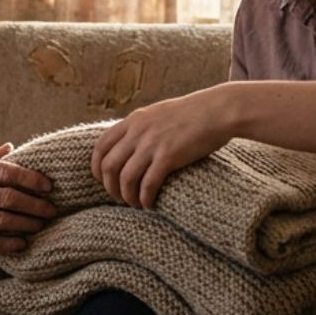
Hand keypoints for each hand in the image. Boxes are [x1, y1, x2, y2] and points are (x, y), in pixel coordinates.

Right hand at [0, 144, 55, 252]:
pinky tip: (21, 244)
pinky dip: (7, 244)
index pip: (9, 173)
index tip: (48, 185)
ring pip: (3, 220)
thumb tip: (10, 147)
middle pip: (11, 198)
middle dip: (36, 205)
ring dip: (26, 224)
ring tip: (41, 224)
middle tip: (52, 209)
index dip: (32, 179)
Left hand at [92, 87, 234, 208]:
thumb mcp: (159, 113)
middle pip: (108, 166)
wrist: (218, 110)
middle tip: (119, 198)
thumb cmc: (194, 113)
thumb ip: (143, 126)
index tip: (104, 181)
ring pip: (125, 178)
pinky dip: (145, 198)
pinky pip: (147, 184)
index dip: (97, 168)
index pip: (100, 147)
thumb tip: (132, 144)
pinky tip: (150, 204)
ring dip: (127, 197)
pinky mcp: (168, 156)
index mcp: (134, 120)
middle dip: (110, 187)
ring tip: (136, 204)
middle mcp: (138, 132)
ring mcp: (152, 144)